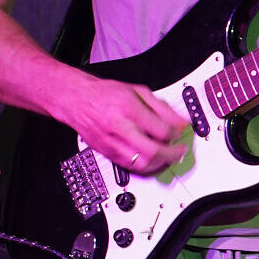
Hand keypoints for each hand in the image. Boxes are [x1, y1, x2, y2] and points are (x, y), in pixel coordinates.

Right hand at [59, 73, 189, 173]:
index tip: (181, 132)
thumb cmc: (105, 94)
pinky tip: (152, 160)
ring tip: (169, 156)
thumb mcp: (138, 91)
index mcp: (129, 110)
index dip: (176, 134)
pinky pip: (130, 167)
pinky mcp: (106, 152)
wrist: (77, 100)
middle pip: (153, 151)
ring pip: (142, 164)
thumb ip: (162, 108)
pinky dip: (145, 166)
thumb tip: (180, 122)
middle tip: (180, 150)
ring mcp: (112, 143)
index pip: (161, 130)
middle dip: (172, 154)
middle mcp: (120, 128)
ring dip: (160, 163)